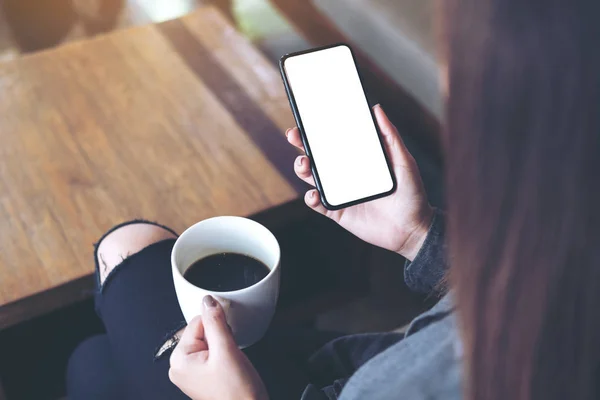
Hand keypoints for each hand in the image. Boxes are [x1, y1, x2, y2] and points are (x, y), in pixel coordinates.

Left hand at [169, 296, 267, 399]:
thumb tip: (208, 301)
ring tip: (230, 363)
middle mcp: (180, 367)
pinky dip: (223, 354)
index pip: (197, 322)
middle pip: (202, 331)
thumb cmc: (237, 393)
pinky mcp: (202, 375)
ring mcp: (191, 372)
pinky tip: (230, 366)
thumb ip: (216, 322)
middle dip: (220, 336)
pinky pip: (212, 353)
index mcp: (179, 359)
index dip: (217, 326)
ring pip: (209, 341)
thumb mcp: (226, 350)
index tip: (227, 338)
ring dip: (223, 345)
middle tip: (229, 355)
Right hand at [286, 105, 432, 260]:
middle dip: (301, 144)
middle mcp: (344, 173)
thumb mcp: (403, 161)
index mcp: (358, 158)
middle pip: (316, 156)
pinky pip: (318, 204)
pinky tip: (314, 194)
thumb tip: (377, 109)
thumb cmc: (411, 194)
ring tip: (304, 163)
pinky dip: (311, 198)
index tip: (307, 117)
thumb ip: (390, 136)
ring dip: (302, 168)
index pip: (333, 140)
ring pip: (311, 178)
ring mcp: (339, 192)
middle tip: (294, 135)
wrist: (412, 229)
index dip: (318, 129)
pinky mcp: (337, 211)